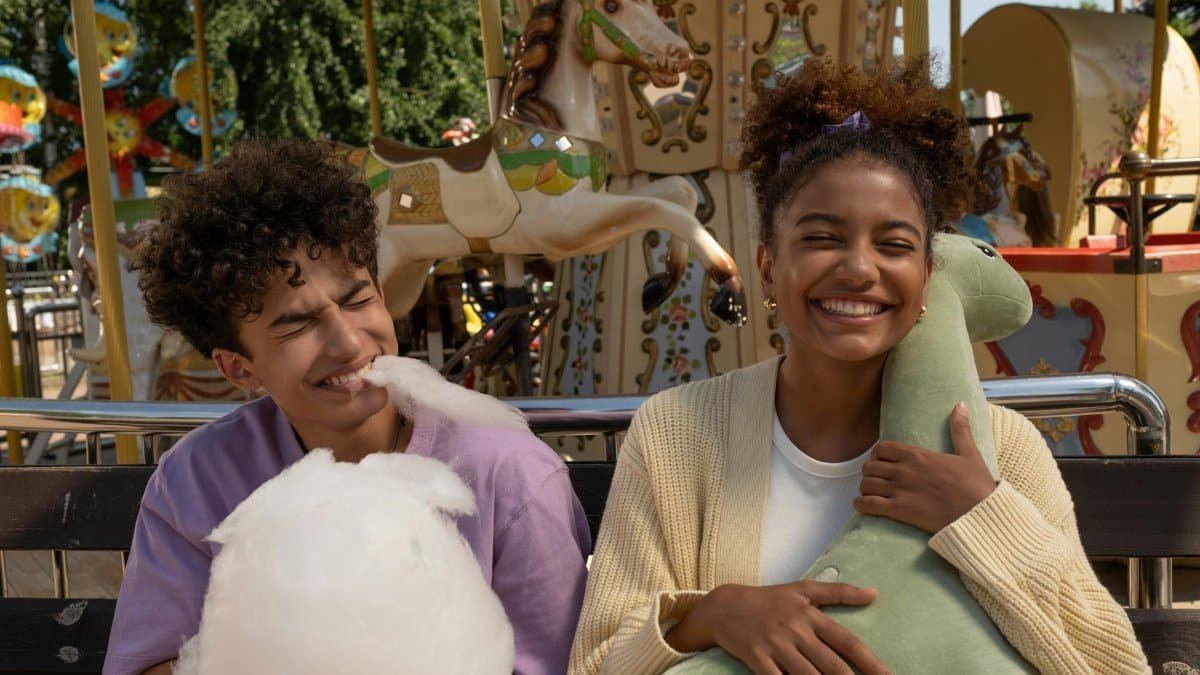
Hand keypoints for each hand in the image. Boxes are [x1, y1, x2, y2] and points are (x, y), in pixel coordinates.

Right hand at [666, 581, 889, 674]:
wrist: (724, 607)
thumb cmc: (769, 599)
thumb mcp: (803, 590)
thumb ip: (839, 593)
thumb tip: (874, 593)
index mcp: (810, 616)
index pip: (847, 641)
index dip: (870, 661)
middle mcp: (796, 631)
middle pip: (831, 665)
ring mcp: (776, 647)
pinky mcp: (757, 660)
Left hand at [854, 402, 997, 532]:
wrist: (980, 514)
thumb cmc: (976, 485)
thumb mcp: (969, 453)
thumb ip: (960, 429)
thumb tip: (960, 404)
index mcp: (917, 455)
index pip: (881, 448)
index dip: (878, 455)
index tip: (883, 462)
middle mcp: (904, 470)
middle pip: (870, 467)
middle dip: (871, 473)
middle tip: (878, 479)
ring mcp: (899, 490)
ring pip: (866, 485)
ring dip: (866, 488)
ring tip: (872, 493)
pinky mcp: (898, 510)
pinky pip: (867, 504)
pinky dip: (862, 505)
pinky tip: (865, 506)